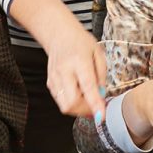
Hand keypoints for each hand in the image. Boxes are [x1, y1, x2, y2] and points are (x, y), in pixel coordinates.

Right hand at [7, 0, 105, 118]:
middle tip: (97, 106)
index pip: (87, 86)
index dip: (94, 103)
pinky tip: (78, 94)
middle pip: (72, 102)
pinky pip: (61, 102)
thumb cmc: (81, 43)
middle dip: (86, 110)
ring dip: (79, 109)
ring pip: (65, 106)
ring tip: (87, 98)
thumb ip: (101, 75)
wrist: (59, 35)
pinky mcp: (50, 83)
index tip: (101, 116)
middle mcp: (64, 71)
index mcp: (79, 61)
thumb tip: (101, 96)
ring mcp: (54, 78)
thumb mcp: (98, 53)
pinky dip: (72, 104)